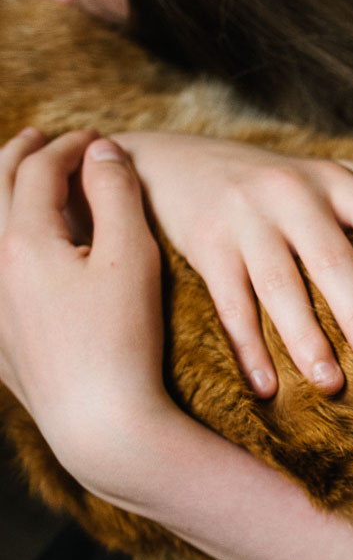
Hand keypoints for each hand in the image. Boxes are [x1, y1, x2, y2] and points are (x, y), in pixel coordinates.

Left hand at [0, 128, 179, 489]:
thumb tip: (103, 151)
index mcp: (25, 239)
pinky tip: (6, 254)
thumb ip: (117, 195)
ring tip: (14, 181)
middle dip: (19, 157)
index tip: (98, 139)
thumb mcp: (132, 257)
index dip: (69, 147)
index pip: (40, 171)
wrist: (100, 422)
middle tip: (40, 138)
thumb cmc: (123, 339)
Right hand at [110, 131, 352, 395]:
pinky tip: (267, 387)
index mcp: (331, 181)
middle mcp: (290, 195)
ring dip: (305, 341)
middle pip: (333, 261)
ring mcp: (244, 221)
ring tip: (331, 385)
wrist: (167, 161)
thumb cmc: (268, 177)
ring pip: (280, 288)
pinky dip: (248, 348)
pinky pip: (230, 304)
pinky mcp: (205, 247)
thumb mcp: (324, 171)